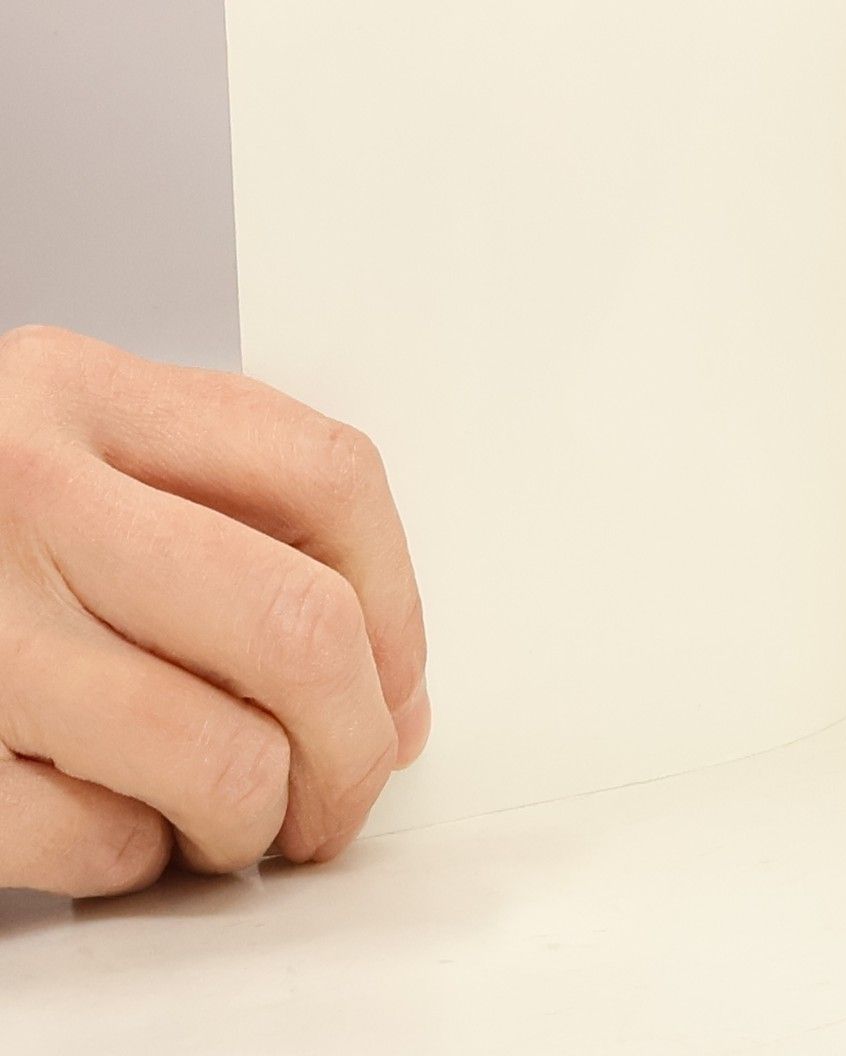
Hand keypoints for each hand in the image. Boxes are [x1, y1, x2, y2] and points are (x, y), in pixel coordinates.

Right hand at [0, 326, 427, 896]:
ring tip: (240, 814)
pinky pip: (90, 841)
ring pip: (216, 751)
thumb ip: (231, 517)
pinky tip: (123, 827)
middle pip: (295, 627)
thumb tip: (390, 692)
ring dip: (258, 814)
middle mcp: (16, 488)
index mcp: (78, 390)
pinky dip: (135, 859)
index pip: (329, 477)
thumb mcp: (75, 448)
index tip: (397, 679)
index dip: (402, 601)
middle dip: (356, 741)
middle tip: (349, 787)